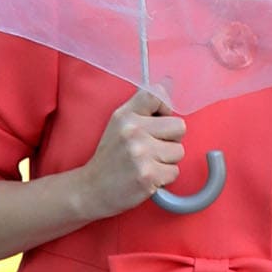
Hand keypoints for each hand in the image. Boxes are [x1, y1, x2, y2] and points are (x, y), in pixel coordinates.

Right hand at [77, 90, 186, 219]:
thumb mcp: (119, 123)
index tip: (157, 121)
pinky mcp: (148, 176)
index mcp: (126, 116)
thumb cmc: (110, 157)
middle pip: (179, 127)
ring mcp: (141, 154)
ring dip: (167, 161)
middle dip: (170, 140)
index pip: (158, 95)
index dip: (165, 109)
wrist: (92, 189)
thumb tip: (168, 82)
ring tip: (147, 164)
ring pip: (179, 152)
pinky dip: (164, 178)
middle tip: (152, 149)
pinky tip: (147, 177)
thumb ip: (143, 104)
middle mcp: (133, 132)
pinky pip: (174, 172)